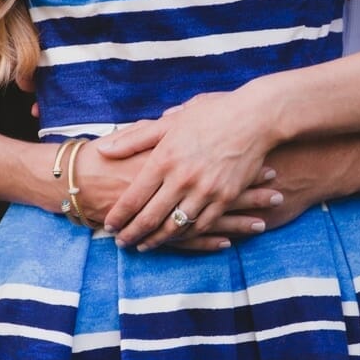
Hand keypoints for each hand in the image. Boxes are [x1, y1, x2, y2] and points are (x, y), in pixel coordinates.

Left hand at [99, 91, 283, 248]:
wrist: (255, 116)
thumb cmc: (211, 113)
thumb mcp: (170, 120)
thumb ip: (135, 138)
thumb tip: (103, 148)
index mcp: (165, 158)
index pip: (133, 198)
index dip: (118, 216)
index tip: (109, 226)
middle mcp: (183, 178)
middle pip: (150, 218)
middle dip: (132, 234)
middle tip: (121, 243)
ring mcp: (206, 190)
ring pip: (175, 227)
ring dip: (157, 240)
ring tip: (145, 246)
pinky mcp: (226, 197)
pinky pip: (202, 225)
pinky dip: (187, 236)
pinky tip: (177, 238)